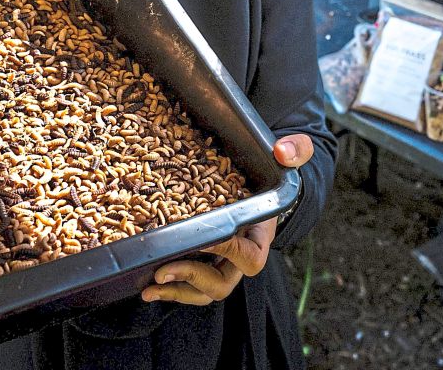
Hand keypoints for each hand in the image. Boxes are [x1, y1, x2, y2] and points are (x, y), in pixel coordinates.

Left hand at [141, 134, 313, 305]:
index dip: (227, 251)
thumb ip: (296, 149)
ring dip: (176, 292)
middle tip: (163, 269)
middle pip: (222, 283)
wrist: (264, 183)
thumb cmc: (274, 172)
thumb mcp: (292, 156)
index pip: (250, 256)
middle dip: (191, 278)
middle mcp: (241, 256)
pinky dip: (169, 288)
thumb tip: (283, 152)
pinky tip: (146, 286)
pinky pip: (188, 286)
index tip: (201, 238)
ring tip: (149, 287)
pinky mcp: (204, 262)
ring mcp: (222, 263)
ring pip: (202, 292)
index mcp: (262, 235)